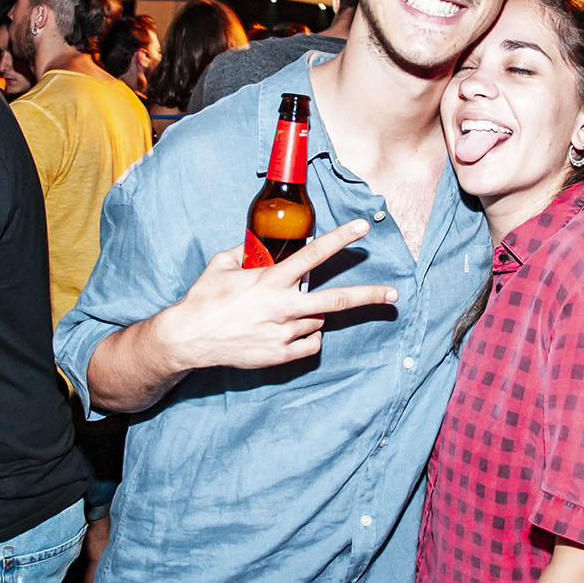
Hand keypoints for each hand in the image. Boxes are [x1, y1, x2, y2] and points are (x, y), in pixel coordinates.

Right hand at [162, 220, 397, 372]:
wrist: (190, 339)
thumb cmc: (205, 299)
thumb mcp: (221, 265)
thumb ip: (244, 253)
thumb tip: (257, 245)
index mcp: (270, 280)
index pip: (313, 254)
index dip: (340, 239)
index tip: (362, 227)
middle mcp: (282, 306)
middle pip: (336, 299)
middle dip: (368, 296)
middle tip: (393, 294)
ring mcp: (284, 333)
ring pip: (318, 319)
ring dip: (311, 313)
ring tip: (285, 313)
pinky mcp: (281, 355)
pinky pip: (311, 342)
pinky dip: (308, 335)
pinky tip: (291, 331)